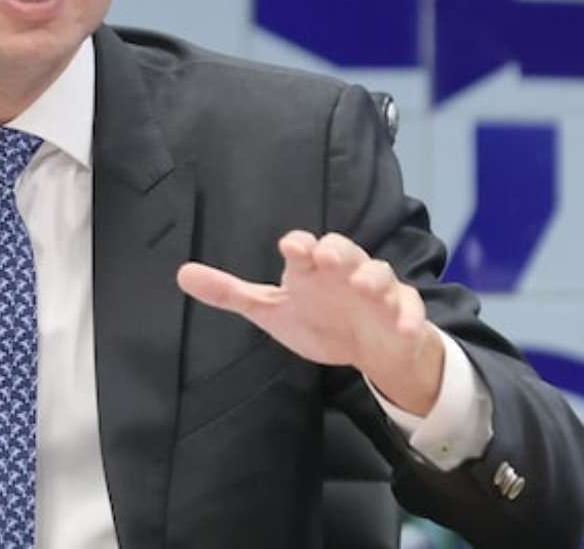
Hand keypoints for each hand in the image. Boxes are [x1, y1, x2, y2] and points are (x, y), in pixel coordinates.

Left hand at [176, 230, 443, 415]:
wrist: (369, 347)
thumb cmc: (319, 318)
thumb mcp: (271, 310)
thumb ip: (230, 293)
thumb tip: (181, 274)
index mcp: (311, 269)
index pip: (305, 248)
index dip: (299, 246)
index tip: (291, 247)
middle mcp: (345, 272)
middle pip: (344, 251)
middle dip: (337, 252)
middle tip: (326, 257)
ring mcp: (377, 292)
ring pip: (380, 275)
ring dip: (373, 278)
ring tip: (364, 287)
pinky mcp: (403, 314)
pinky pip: (410, 312)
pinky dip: (409, 317)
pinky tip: (403, 326)